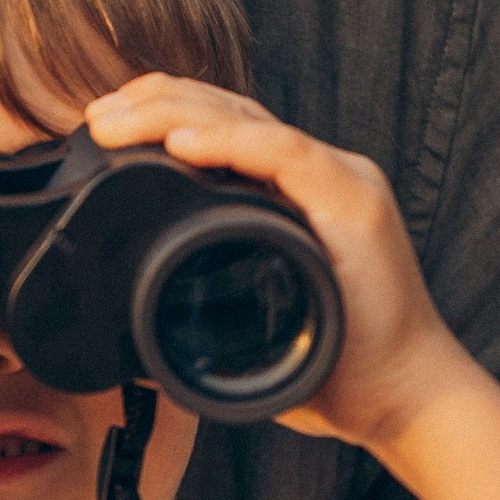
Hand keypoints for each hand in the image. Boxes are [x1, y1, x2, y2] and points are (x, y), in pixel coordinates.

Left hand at [84, 75, 478, 462]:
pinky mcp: (355, 204)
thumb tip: (143, 328)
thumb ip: (213, 302)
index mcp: (297, 193)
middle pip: (229, 111)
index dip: (164, 112)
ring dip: (174, 114)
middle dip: (155, 102)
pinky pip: (284, 155)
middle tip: (95, 117)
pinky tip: (180, 144)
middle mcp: (321, 174)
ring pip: (249, 120)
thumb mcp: (254, 321)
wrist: (404, 397)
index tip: (107, 123)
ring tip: (116, 122)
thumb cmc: (338, 365)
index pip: (225, 128)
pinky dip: (227, 145)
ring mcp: (341, 183)